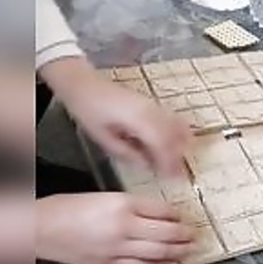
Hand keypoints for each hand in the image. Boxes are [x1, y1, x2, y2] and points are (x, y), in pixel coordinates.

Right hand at [37, 192, 194, 263]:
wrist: (41, 229)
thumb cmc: (67, 208)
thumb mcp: (102, 196)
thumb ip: (131, 205)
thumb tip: (156, 212)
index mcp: (122, 205)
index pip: (160, 210)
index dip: (176, 214)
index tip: (185, 215)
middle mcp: (124, 227)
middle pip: (164, 233)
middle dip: (184, 235)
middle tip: (196, 234)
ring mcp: (118, 249)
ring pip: (157, 252)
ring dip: (177, 252)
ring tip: (191, 251)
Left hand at [41, 57, 190, 175]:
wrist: (83, 84)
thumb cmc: (89, 111)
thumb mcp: (103, 139)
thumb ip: (127, 153)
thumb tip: (148, 164)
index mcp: (139, 119)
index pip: (162, 143)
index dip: (168, 163)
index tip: (171, 179)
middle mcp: (151, 110)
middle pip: (175, 135)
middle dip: (177, 157)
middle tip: (175, 175)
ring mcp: (153, 104)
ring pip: (178, 126)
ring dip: (179, 145)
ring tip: (172, 163)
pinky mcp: (152, 103)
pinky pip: (173, 119)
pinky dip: (176, 134)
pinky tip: (169, 146)